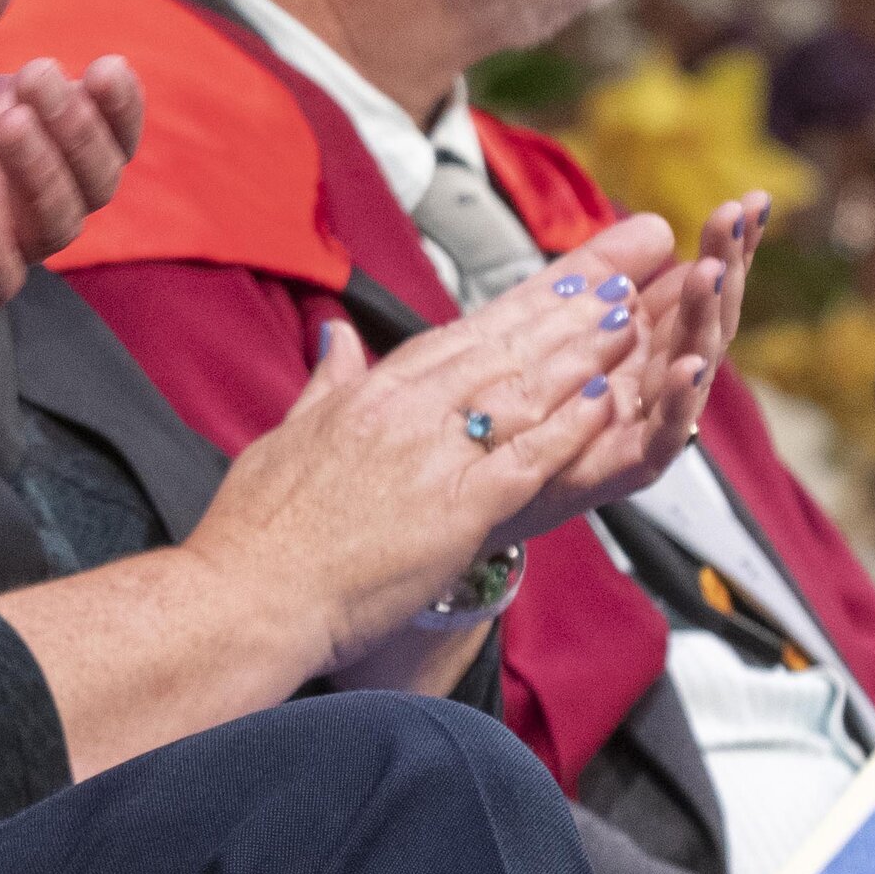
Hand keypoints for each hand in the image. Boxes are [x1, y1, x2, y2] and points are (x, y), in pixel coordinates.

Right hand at [185, 227, 682, 677]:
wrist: (244, 595)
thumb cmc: (257, 530)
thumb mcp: (286, 438)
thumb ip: (325, 385)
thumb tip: (334, 336)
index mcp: (365, 396)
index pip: (456, 336)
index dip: (516, 307)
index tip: (561, 280)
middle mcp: (402, 414)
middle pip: (499, 350)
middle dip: (564, 312)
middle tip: (620, 278)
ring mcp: (429, 459)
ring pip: (520, 392)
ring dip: (581, 355)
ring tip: (629, 320)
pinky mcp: (453, 511)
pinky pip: (524, 459)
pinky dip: (568, 427)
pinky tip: (606, 400)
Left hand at [484, 200, 755, 547]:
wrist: (464, 484)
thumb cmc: (514, 401)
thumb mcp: (549, 318)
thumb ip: (597, 272)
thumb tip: (658, 225)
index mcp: (639, 341)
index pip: (695, 286)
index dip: (724, 247)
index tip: (750, 200)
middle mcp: (651, 380)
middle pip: (702, 318)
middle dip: (725, 266)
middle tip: (740, 216)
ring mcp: (643, 424)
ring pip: (689, 368)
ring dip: (705, 320)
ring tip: (713, 272)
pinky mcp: (621, 467)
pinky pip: (661, 435)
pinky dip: (678, 399)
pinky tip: (689, 362)